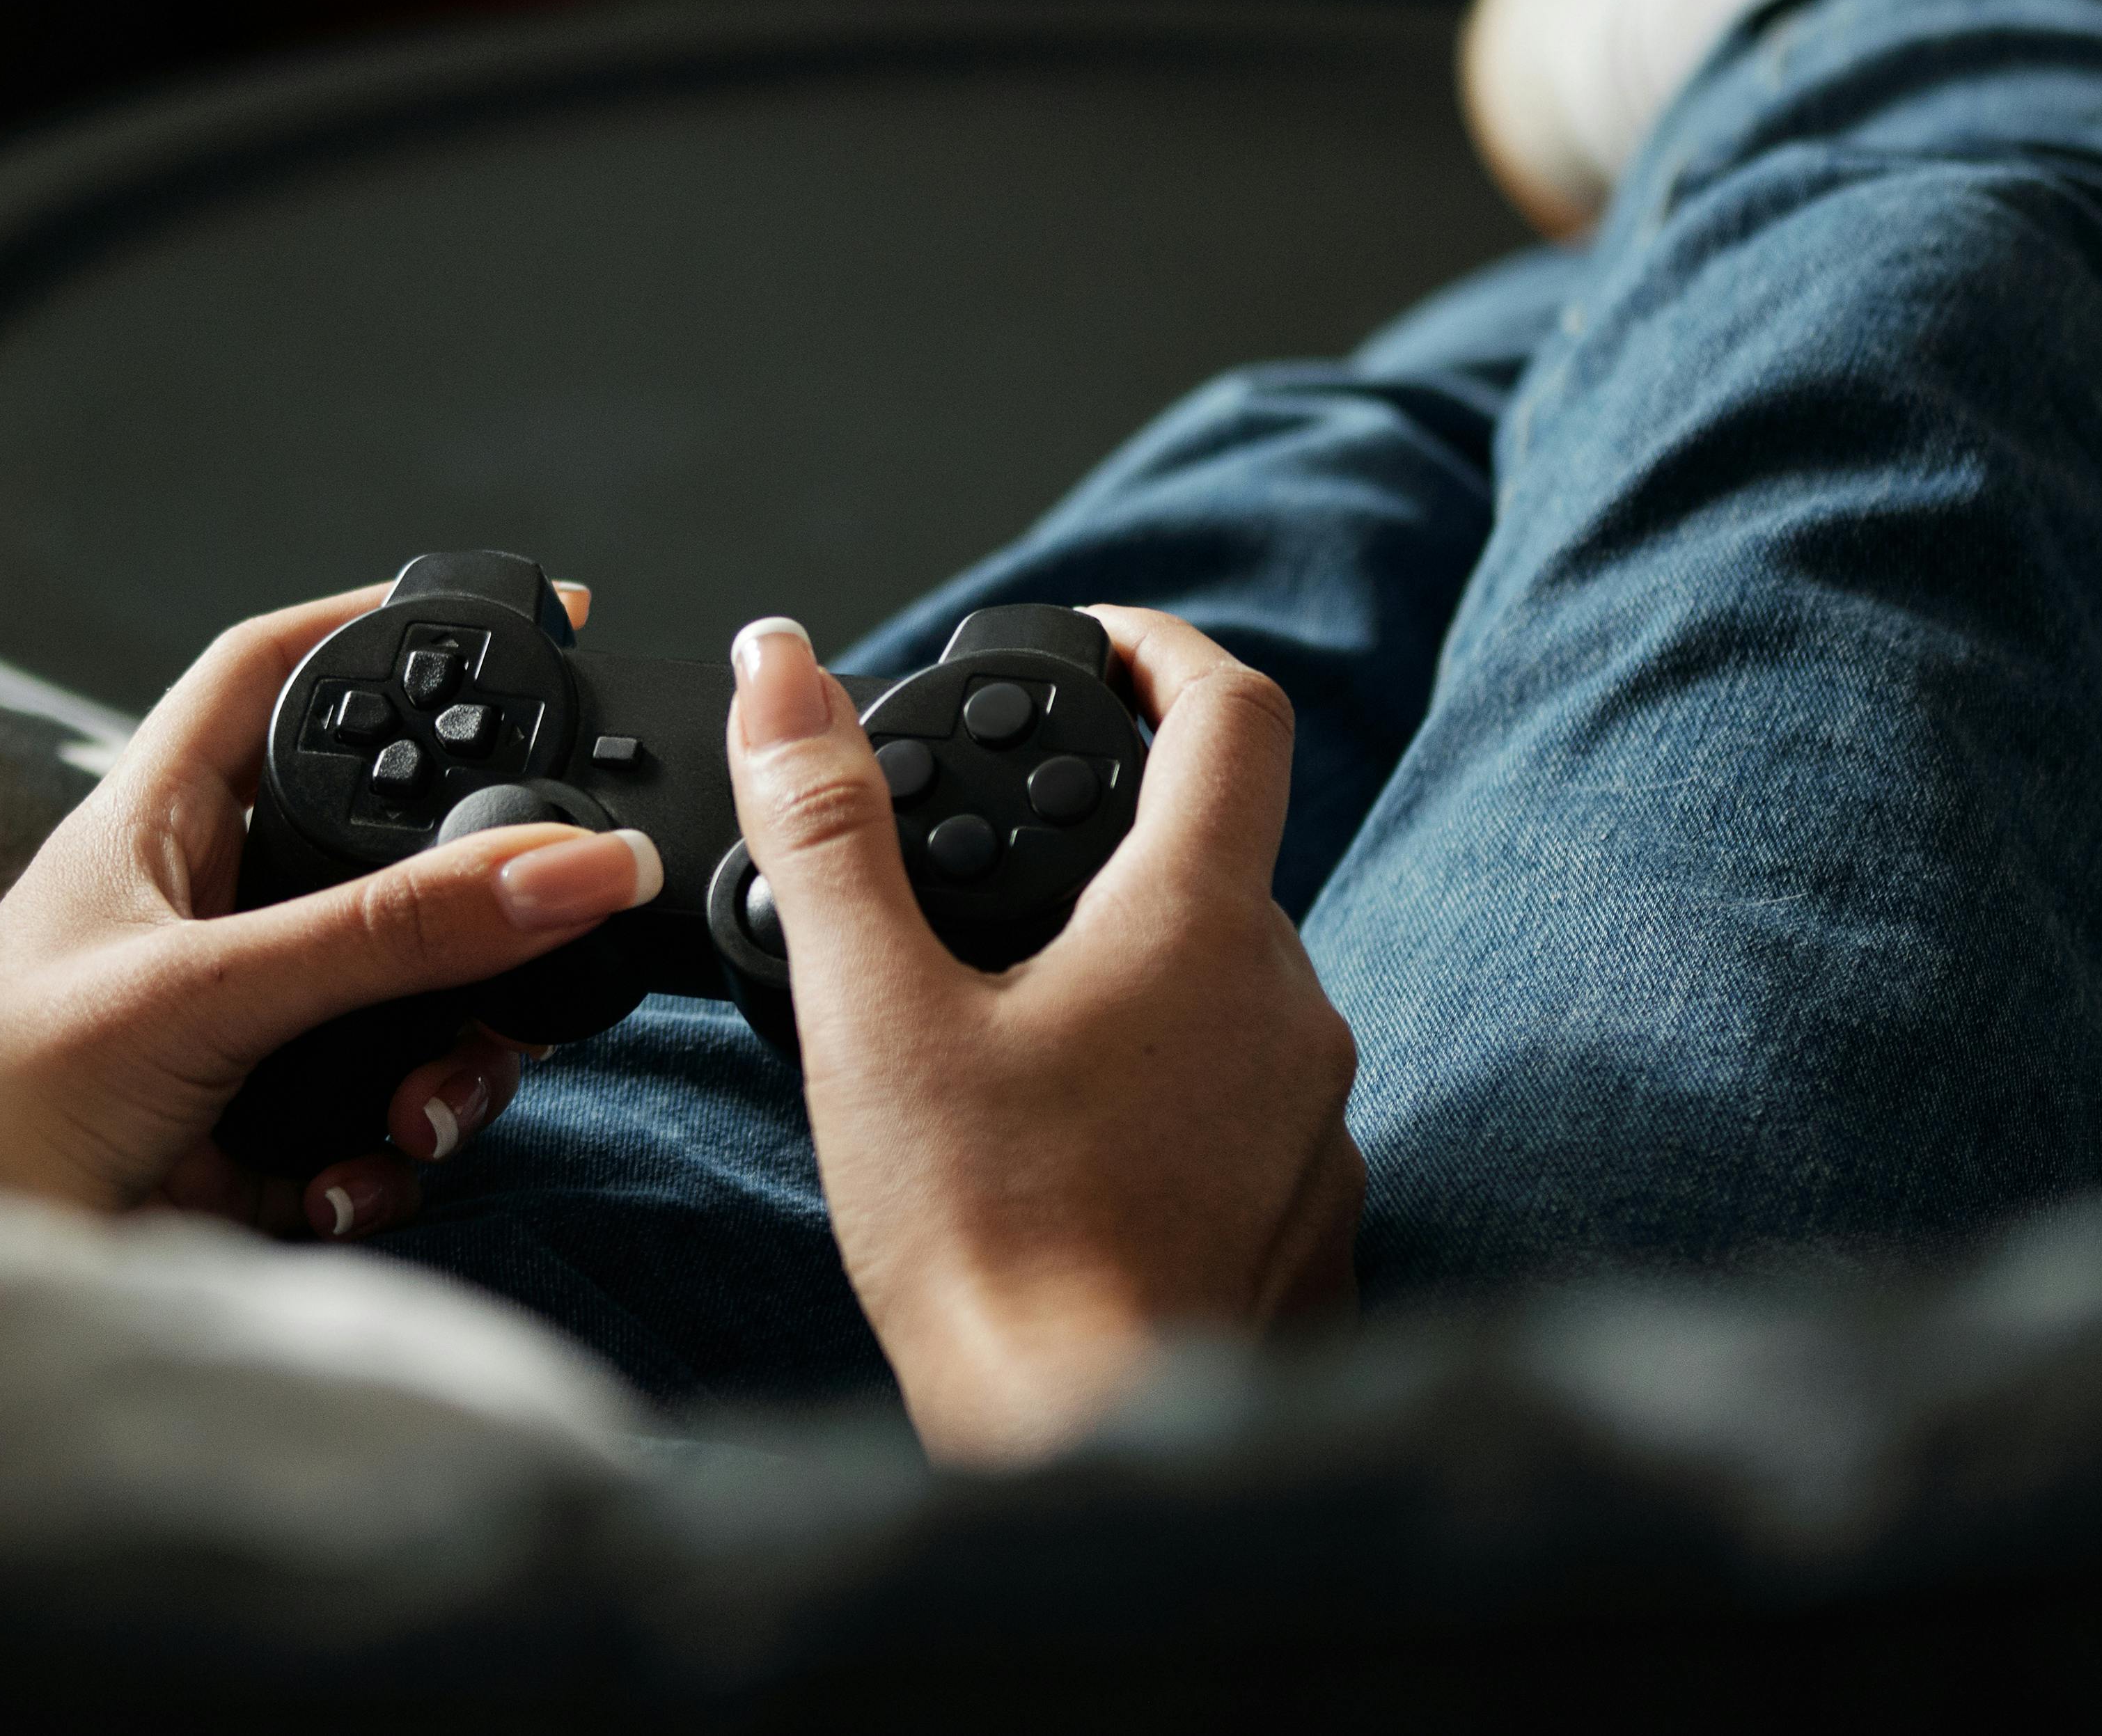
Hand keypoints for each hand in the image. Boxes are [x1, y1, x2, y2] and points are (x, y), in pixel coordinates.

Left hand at [0, 581, 658, 1240]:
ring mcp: (234, 1026)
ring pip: (404, 1006)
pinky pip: (373, 1125)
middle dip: (472, 919)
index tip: (512, 615)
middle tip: (539, 943)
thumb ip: (392, 931)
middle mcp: (206, 911)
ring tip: (413, 1121)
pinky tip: (339, 1185)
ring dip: (441, 1069)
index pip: (279, 672)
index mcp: (161, 822)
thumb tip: (565, 864)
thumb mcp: (209, 991)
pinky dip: (380, 1161)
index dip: (382, 624)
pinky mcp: (252, 1133)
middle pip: (387, 858)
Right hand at [728, 608, 1360, 1463]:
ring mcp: (1316, 1121)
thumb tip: (785, 668)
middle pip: (1216, 863)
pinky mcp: (1312, 1221)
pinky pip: (1247, 1113)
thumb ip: (825, 825)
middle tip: (989, 878)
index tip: (1098, 645)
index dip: (1161, 649)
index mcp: (1200, 925)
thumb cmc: (990, 1249)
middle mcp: (1291, 1006)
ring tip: (1003, 1035)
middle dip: (1106, 849)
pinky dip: (1166, 1098)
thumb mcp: (871, 1012)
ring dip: (1133, 982)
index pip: (1232, 712)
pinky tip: (1068, 1153)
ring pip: (1229, 994)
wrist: (1089, 1455)